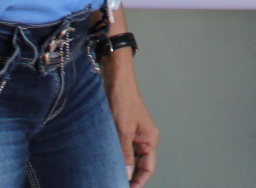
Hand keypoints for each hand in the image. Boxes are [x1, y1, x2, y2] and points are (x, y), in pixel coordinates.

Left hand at [104, 56, 159, 185]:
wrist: (115, 78)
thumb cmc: (123, 99)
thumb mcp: (123, 130)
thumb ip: (125, 154)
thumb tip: (126, 174)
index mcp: (150, 139)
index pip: (148, 168)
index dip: (138, 181)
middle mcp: (144, 139)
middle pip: (139, 165)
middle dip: (128, 176)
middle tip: (113, 183)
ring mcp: (133, 135)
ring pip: (129, 158)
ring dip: (120, 166)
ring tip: (107, 175)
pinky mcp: (123, 131)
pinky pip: (121, 149)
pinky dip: (115, 156)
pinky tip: (105, 162)